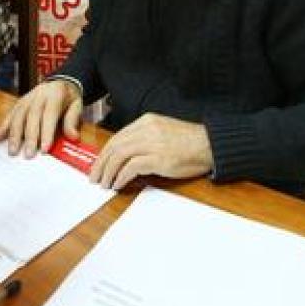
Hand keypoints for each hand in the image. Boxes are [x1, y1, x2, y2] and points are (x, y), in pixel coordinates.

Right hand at [0, 79, 82, 157]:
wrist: (60, 81)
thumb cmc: (69, 98)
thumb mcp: (77, 105)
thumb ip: (72, 120)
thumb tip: (73, 136)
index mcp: (55, 95)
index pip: (49, 114)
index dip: (46, 132)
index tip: (45, 149)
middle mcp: (39, 95)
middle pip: (32, 116)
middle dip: (30, 137)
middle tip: (29, 154)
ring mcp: (27, 98)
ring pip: (18, 115)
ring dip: (14, 134)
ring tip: (13, 150)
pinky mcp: (19, 102)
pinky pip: (10, 114)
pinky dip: (3, 126)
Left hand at [90, 113, 212, 190]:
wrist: (210, 145)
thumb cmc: (190, 142)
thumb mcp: (164, 132)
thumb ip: (145, 138)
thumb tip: (126, 157)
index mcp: (146, 121)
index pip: (117, 137)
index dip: (104, 153)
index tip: (98, 165)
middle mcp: (146, 129)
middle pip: (114, 146)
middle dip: (101, 163)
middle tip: (94, 177)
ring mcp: (152, 143)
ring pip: (119, 156)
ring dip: (108, 172)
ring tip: (104, 184)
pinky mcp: (158, 158)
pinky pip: (131, 167)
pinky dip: (121, 177)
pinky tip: (118, 184)